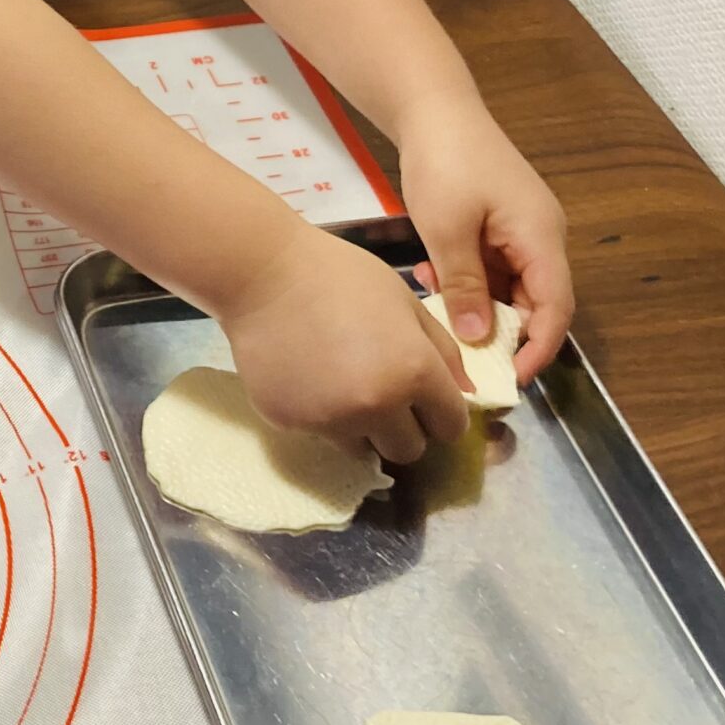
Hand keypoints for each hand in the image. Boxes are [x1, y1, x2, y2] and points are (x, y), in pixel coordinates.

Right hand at [218, 228, 473, 461]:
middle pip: (409, 451)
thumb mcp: (405, 301)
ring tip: (342, 386)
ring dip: (363, 428)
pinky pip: (320, 434)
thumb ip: (441, 350)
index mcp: (413, 373)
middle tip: (386, 396)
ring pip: (363, 449)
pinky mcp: (291, 424)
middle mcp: (376, 407)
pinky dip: (321, 415)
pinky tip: (308, 378)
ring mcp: (330, 420)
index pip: (450, 426)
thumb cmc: (340, 275)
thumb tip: (463, 394)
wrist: (261, 274)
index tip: (429, 403)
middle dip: (405, 429)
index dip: (444, 414)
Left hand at [395, 96, 572, 381]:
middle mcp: (541, 237)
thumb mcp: (447, 230)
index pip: (556, 309)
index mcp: (542, 237)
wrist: (433, 109)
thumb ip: (465, 287)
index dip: (538, 349)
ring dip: (480, 309)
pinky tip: (434, 283)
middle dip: (505, 336)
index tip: (511, 380)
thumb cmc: (445, 163)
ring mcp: (520, 231)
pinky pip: (492, 269)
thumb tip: (480, 340)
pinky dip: (469, 284)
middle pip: (536, 303)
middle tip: (469, 365)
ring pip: (511, 289)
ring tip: (442, 320)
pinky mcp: (498, 226)